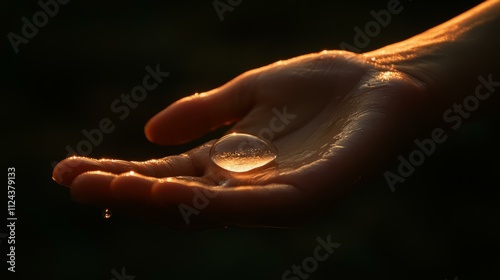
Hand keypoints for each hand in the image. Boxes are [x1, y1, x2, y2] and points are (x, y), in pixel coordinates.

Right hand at [52, 50, 427, 228]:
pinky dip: (207, 202)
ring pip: (204, 207)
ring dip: (153, 200)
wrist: (385, 82)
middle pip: (175, 197)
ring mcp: (275, 196)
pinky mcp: (307, 196)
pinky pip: (250, 205)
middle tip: (70, 183)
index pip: (165, 175)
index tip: (70, 167)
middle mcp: (246, 186)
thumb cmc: (323, 86)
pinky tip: (169, 193)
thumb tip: (150, 134)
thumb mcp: (251, 92)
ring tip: (104, 189)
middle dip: (123, 191)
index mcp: (231, 163)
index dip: (120, 173)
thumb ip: (204, 113)